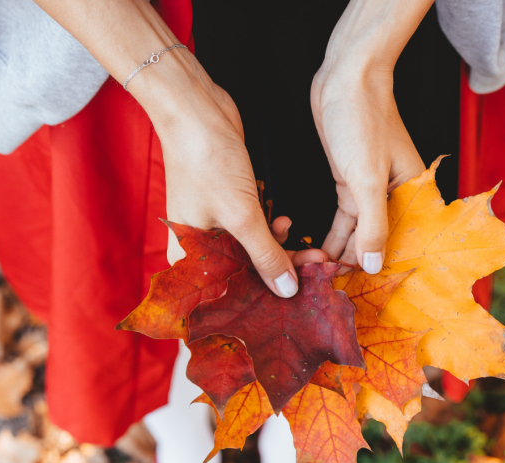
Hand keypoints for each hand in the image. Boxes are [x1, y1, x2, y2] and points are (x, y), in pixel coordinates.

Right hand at [140, 51, 302, 297]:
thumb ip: (265, 256)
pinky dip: (272, 229)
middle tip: (316, 275)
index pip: (220, 296)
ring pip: (252, 251)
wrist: (195, 109)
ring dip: (281, 251)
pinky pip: (254, 228)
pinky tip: (287, 222)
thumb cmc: (206, 161)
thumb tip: (286, 292)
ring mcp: (213, 223)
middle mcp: (198, 244)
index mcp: (188, 255)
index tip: (287, 312)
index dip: (252, 308)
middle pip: (241, 275)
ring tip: (311, 250)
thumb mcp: (241, 216)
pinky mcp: (228, 203)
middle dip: (279, 275)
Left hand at [311, 68, 423, 271]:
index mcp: (413, 194)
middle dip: (357, 265)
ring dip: (341, 254)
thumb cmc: (363, 119)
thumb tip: (376, 265)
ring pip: (358, 234)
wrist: (346, 76)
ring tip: (320, 276)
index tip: (358, 292)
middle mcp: (396, 196)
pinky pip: (344, 220)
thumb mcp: (367, 179)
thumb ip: (373, 225)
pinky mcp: (349, 182)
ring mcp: (370, 190)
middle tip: (331, 289)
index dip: (382, 269)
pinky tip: (320, 255)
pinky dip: (333, 237)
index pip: (402, 243)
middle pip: (380, 242)